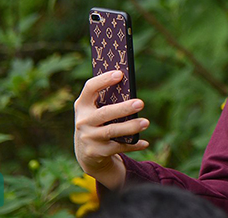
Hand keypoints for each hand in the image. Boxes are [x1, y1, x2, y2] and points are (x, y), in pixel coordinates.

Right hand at [74, 70, 150, 189]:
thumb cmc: (96, 122)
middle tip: (140, 103)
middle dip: (123, 108)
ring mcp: (89, 138)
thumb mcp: (95, 110)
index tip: (120, 74)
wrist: (85, 152)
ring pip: (112, 131)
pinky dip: (133, 145)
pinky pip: (118, 147)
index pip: (90, 88)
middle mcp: (83, 121)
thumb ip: (107, 100)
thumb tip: (131, 91)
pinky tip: (144, 142)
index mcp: (82, 105)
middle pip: (105, 113)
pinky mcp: (96, 152)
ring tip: (145, 122)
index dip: (104, 80)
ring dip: (130, 127)